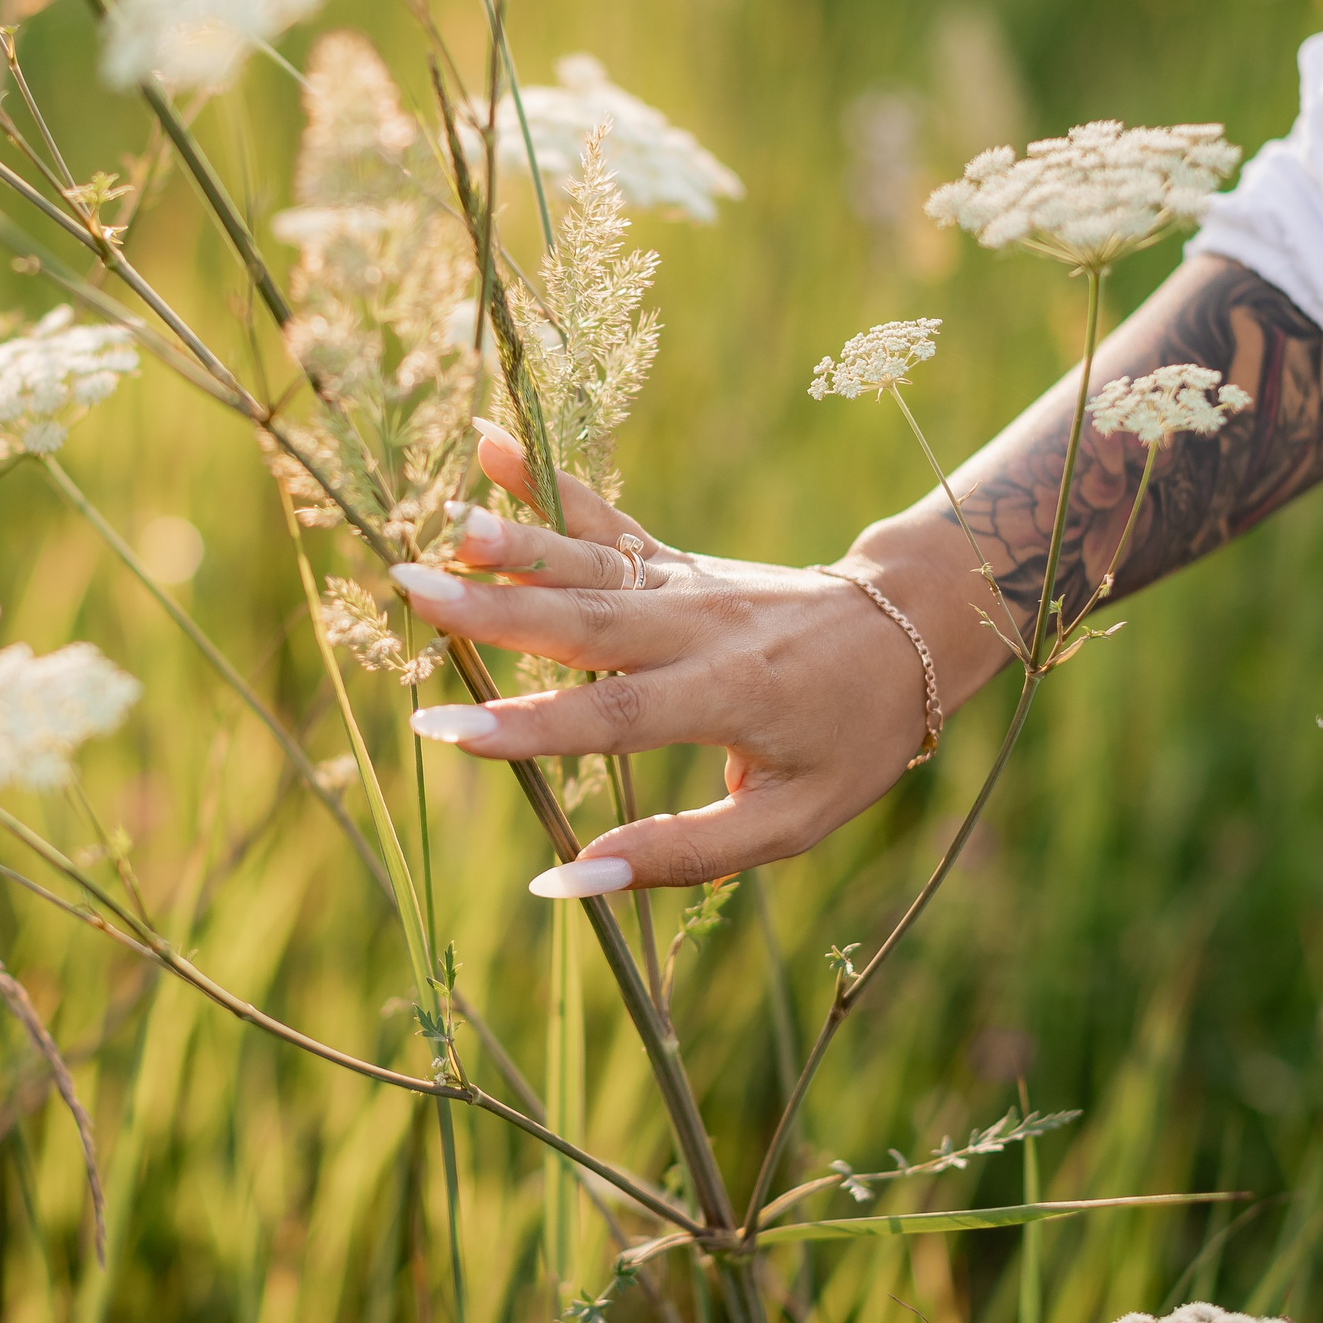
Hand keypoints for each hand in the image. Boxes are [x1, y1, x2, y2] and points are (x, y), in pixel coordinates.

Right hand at [391, 420, 977, 897]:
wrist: (911, 634)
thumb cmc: (849, 742)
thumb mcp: (790, 822)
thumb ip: (681, 852)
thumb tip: (567, 882)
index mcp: (728, 697)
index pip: (616, 716)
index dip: (531, 726)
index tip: (446, 730)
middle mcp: (698, 628)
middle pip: (585, 618)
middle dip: (493, 609)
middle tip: (410, 588)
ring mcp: (683, 584)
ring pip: (589, 560)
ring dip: (514, 538)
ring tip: (445, 521)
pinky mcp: (673, 560)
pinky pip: (604, 517)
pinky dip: (543, 479)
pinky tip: (484, 440)